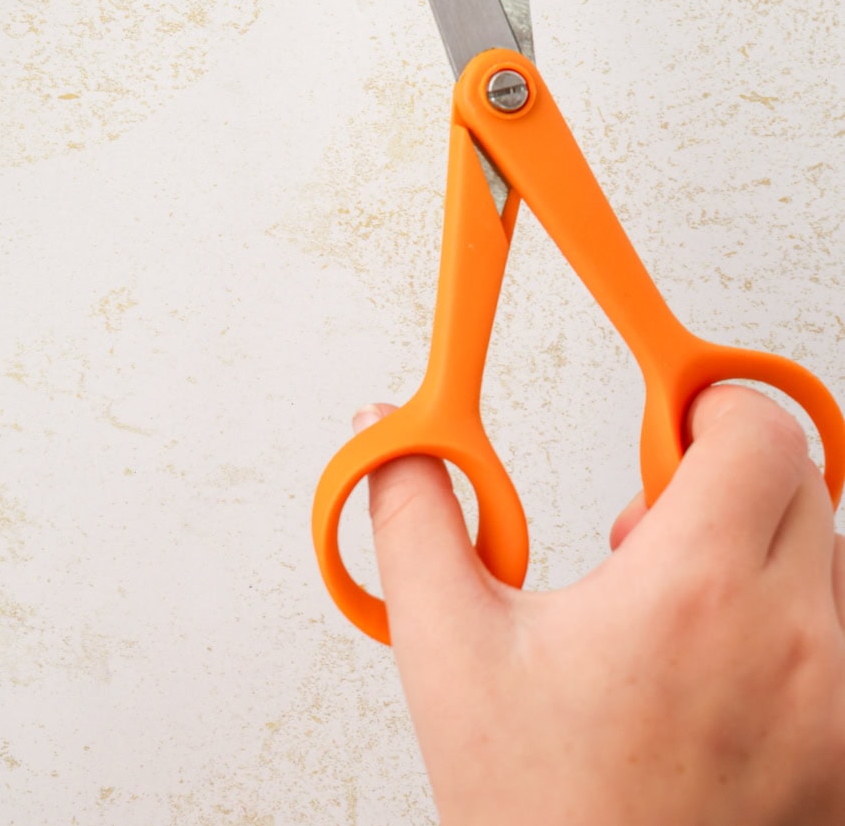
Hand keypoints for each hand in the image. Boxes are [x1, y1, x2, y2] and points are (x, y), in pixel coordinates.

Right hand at [364, 384, 844, 824]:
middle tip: (650, 532)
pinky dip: (794, 638)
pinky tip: (716, 679)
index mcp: (696, 596)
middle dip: (726, 482)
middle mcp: (793, 647)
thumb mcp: (448, 653)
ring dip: (767, 561)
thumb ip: (416, 518)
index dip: (711, 404)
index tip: (668, 418)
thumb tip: (388, 437)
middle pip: (802, 487)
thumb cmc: (539, 819)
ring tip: (681, 616)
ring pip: (830, 568)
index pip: (762, 432)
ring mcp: (837, 713)